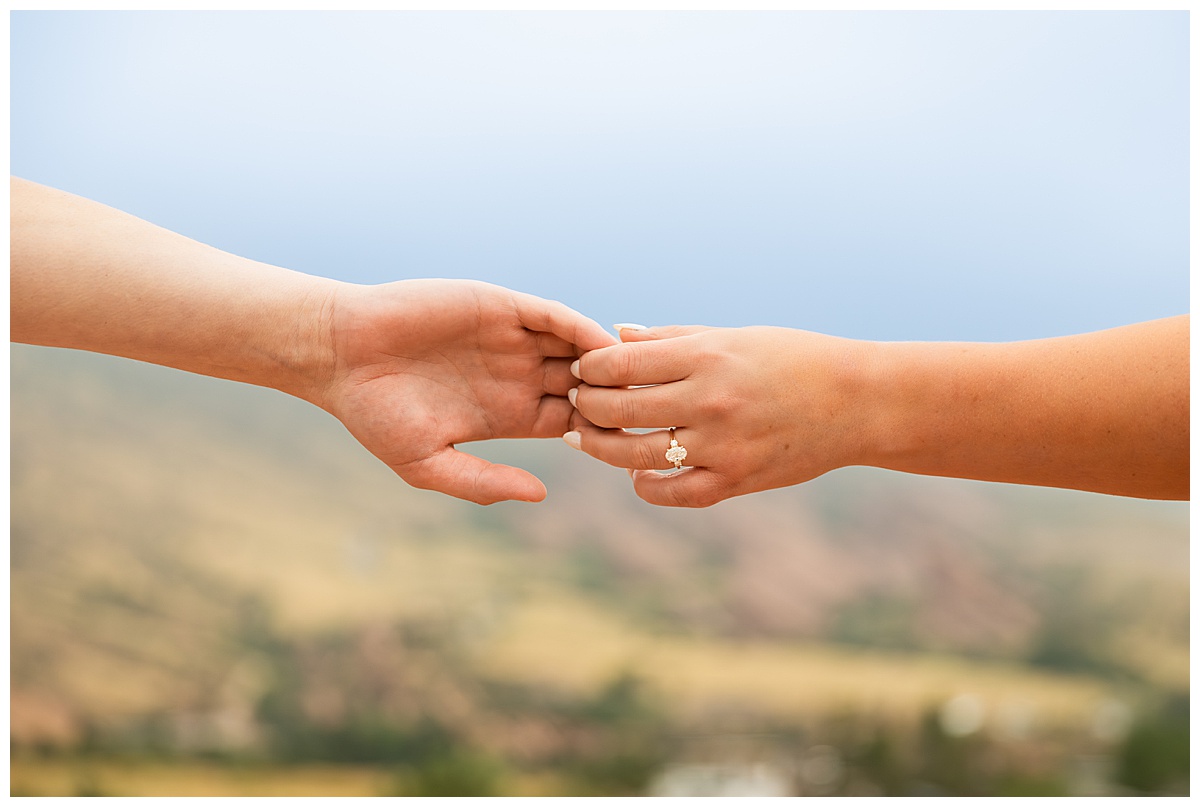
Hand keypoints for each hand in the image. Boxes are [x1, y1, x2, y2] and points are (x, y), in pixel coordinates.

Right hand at [320, 279, 615, 503]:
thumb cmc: (374, 415)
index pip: (576, 423)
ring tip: (631, 379)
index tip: (627, 448)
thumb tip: (541, 494)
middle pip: (588, 386)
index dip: (602, 433)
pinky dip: (581, 327)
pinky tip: (601, 344)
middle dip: (616, 397)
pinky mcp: (500, 307)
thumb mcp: (428, 464)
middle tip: (644, 411)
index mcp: (510, 415)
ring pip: (579, 348)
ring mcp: (512, 340)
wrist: (339, 355)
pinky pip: (553, 315)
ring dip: (607, 361)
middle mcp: (519, 376)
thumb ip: (483, 481)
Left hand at [565, 325, 875, 506]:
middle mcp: (709, 402)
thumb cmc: (793, 359)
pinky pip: (672, 492)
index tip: (583, 369)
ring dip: (600, 448)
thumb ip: (672, 338)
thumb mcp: (733, 336)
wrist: (857, 403)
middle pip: (618, 409)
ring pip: (634, 455)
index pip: (620, 364)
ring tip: (587, 438)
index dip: (590, 368)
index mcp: (707, 357)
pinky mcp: (735, 481)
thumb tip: (617, 336)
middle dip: (586, 405)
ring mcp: (722, 446)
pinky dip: (645, 485)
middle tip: (577, 402)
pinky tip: (636, 473)